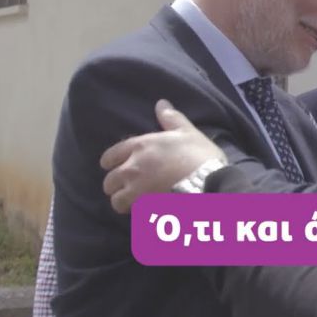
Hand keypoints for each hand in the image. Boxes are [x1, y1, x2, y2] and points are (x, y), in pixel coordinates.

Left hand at [101, 99, 224, 212]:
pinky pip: (131, 213)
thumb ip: (171, 118)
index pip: (109, 156)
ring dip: (123, 201)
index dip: (111, 163)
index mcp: (139, 147)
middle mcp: (131, 168)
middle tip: (129, 186)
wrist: (208, 183)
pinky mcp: (143, 208)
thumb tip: (160, 103)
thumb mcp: (187, 132)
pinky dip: (136, 212)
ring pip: (116, 201)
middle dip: (116, 185)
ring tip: (135, 202)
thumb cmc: (199, 155)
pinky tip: (146, 210)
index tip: (115, 166)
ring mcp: (136, 191)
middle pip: (109, 182)